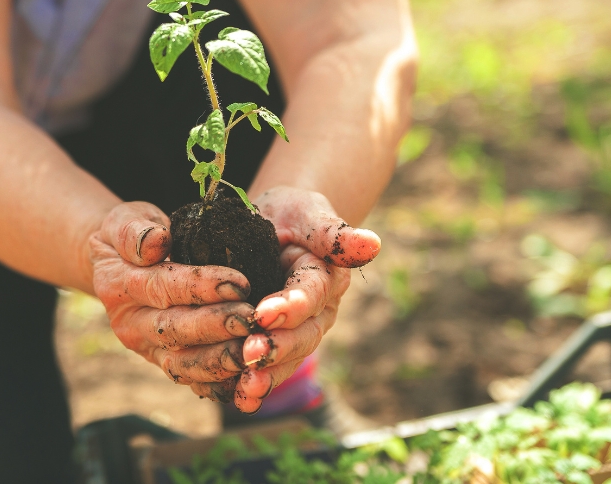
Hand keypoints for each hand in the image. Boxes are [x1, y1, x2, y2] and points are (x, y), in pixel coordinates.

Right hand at [90, 202, 256, 400]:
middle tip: (251, 320)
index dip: (201, 287)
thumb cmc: (133, 236)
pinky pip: (192, 380)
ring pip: (182, 364)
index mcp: (118, 285)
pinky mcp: (164, 362)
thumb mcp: (126, 220)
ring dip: (219, 361)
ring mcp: (146, 348)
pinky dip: (218, 384)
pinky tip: (247, 378)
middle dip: (215, 327)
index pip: (162, 287)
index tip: (239, 283)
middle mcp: (129, 324)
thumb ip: (135, 230)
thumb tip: (156, 242)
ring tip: (253, 351)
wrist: (119, 266)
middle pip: (173, 330)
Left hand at [232, 186, 380, 412]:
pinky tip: (239, 398)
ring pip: (288, 359)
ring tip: (246, 386)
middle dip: (277, 347)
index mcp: (326, 277)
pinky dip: (254, 386)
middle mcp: (318, 311)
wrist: (277, 226)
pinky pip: (270, 370)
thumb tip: (371, 244)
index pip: (312, 294)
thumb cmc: (292, 214)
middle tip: (249, 353)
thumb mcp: (308, 212)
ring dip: (268, 375)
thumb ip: (333, 232)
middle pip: (303, 335)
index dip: (291, 306)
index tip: (265, 314)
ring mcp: (300, 332)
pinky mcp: (277, 344)